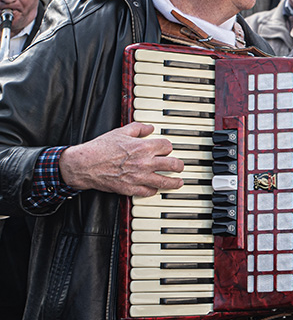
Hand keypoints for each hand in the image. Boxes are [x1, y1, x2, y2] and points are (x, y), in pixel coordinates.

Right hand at [59, 123, 183, 196]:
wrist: (85, 164)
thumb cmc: (100, 148)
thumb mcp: (120, 132)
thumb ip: (138, 128)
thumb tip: (150, 128)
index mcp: (143, 147)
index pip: (168, 147)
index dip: (168, 147)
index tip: (166, 149)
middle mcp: (145, 163)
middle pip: (173, 165)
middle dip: (179, 166)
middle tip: (180, 167)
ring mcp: (139, 177)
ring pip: (166, 182)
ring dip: (175, 182)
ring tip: (179, 182)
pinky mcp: (131, 189)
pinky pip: (149, 192)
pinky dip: (154, 190)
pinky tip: (156, 188)